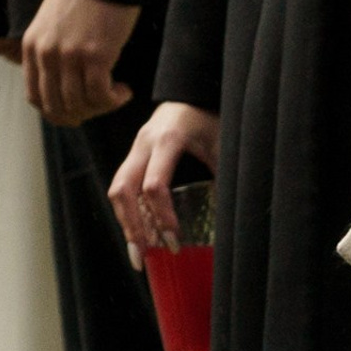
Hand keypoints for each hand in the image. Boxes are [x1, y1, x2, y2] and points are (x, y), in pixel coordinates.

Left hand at [21, 0, 139, 126]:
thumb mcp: (52, 20)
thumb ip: (50, 49)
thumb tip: (62, 84)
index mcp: (32, 45)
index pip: (36, 97)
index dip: (57, 112)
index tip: (77, 110)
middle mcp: (46, 54)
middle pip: (57, 107)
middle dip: (80, 115)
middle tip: (100, 107)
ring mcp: (69, 56)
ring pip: (80, 104)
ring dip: (101, 107)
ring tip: (117, 94)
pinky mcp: (95, 56)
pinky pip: (101, 95)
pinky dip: (114, 100)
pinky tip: (124, 90)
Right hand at [107, 101, 219, 257]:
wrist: (193, 93)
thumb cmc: (210, 119)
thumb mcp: (221, 146)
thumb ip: (222, 178)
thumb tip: (233, 221)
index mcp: (168, 140)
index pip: (155, 185)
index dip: (161, 217)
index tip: (173, 242)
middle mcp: (145, 143)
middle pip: (124, 188)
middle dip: (132, 226)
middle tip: (143, 257)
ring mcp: (135, 147)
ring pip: (117, 188)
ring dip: (125, 222)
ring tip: (137, 253)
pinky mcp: (133, 154)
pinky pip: (121, 185)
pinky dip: (127, 211)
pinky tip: (138, 233)